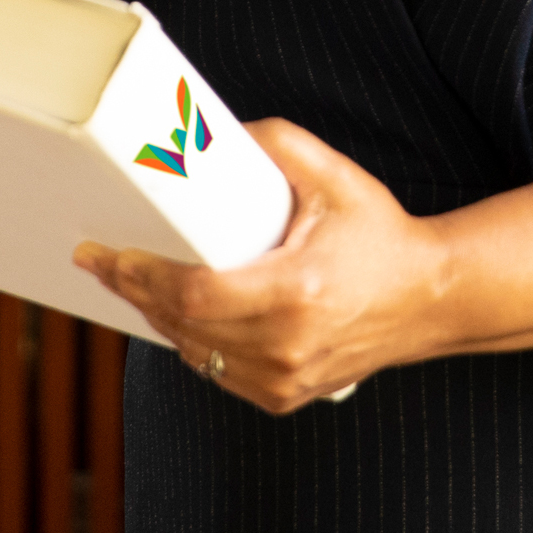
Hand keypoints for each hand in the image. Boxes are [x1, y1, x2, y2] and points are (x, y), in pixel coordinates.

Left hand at [76, 119, 532, 414]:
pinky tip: (176, 313)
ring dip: (157, 317)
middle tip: (101, 261)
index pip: (191, 294)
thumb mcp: (333, 175)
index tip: (104, 253)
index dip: (139, 275)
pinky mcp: (285, 396)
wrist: (431, 298)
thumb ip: (272, 144)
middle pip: (180, 325)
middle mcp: (286, 346)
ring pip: (192, 352)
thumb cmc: (380, 233)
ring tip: (132, 281)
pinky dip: (192, 342)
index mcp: (295, 294)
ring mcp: (285, 379)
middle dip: (134, 290)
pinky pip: (216, 371)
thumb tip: (209, 136)